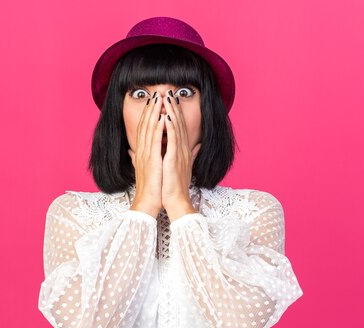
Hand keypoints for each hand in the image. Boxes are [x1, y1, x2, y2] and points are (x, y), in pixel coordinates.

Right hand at [127, 91, 164, 218]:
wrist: (148, 202)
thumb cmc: (150, 188)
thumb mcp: (144, 169)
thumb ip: (138, 159)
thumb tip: (131, 152)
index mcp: (141, 152)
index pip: (144, 128)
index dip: (148, 114)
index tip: (153, 101)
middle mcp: (141, 150)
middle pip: (145, 124)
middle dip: (150, 108)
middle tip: (156, 92)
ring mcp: (145, 155)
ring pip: (149, 129)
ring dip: (154, 112)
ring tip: (159, 98)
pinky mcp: (151, 160)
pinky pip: (154, 141)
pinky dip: (158, 128)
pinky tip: (162, 117)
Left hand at [161, 89, 201, 220]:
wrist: (175, 200)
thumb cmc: (176, 185)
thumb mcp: (184, 166)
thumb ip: (190, 154)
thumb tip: (197, 146)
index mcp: (183, 150)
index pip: (179, 127)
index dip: (176, 112)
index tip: (171, 100)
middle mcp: (183, 149)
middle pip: (179, 123)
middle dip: (174, 107)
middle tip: (169, 92)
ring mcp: (180, 153)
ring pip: (176, 128)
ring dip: (172, 112)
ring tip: (167, 98)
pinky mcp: (175, 158)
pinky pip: (172, 140)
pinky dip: (170, 127)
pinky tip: (166, 117)